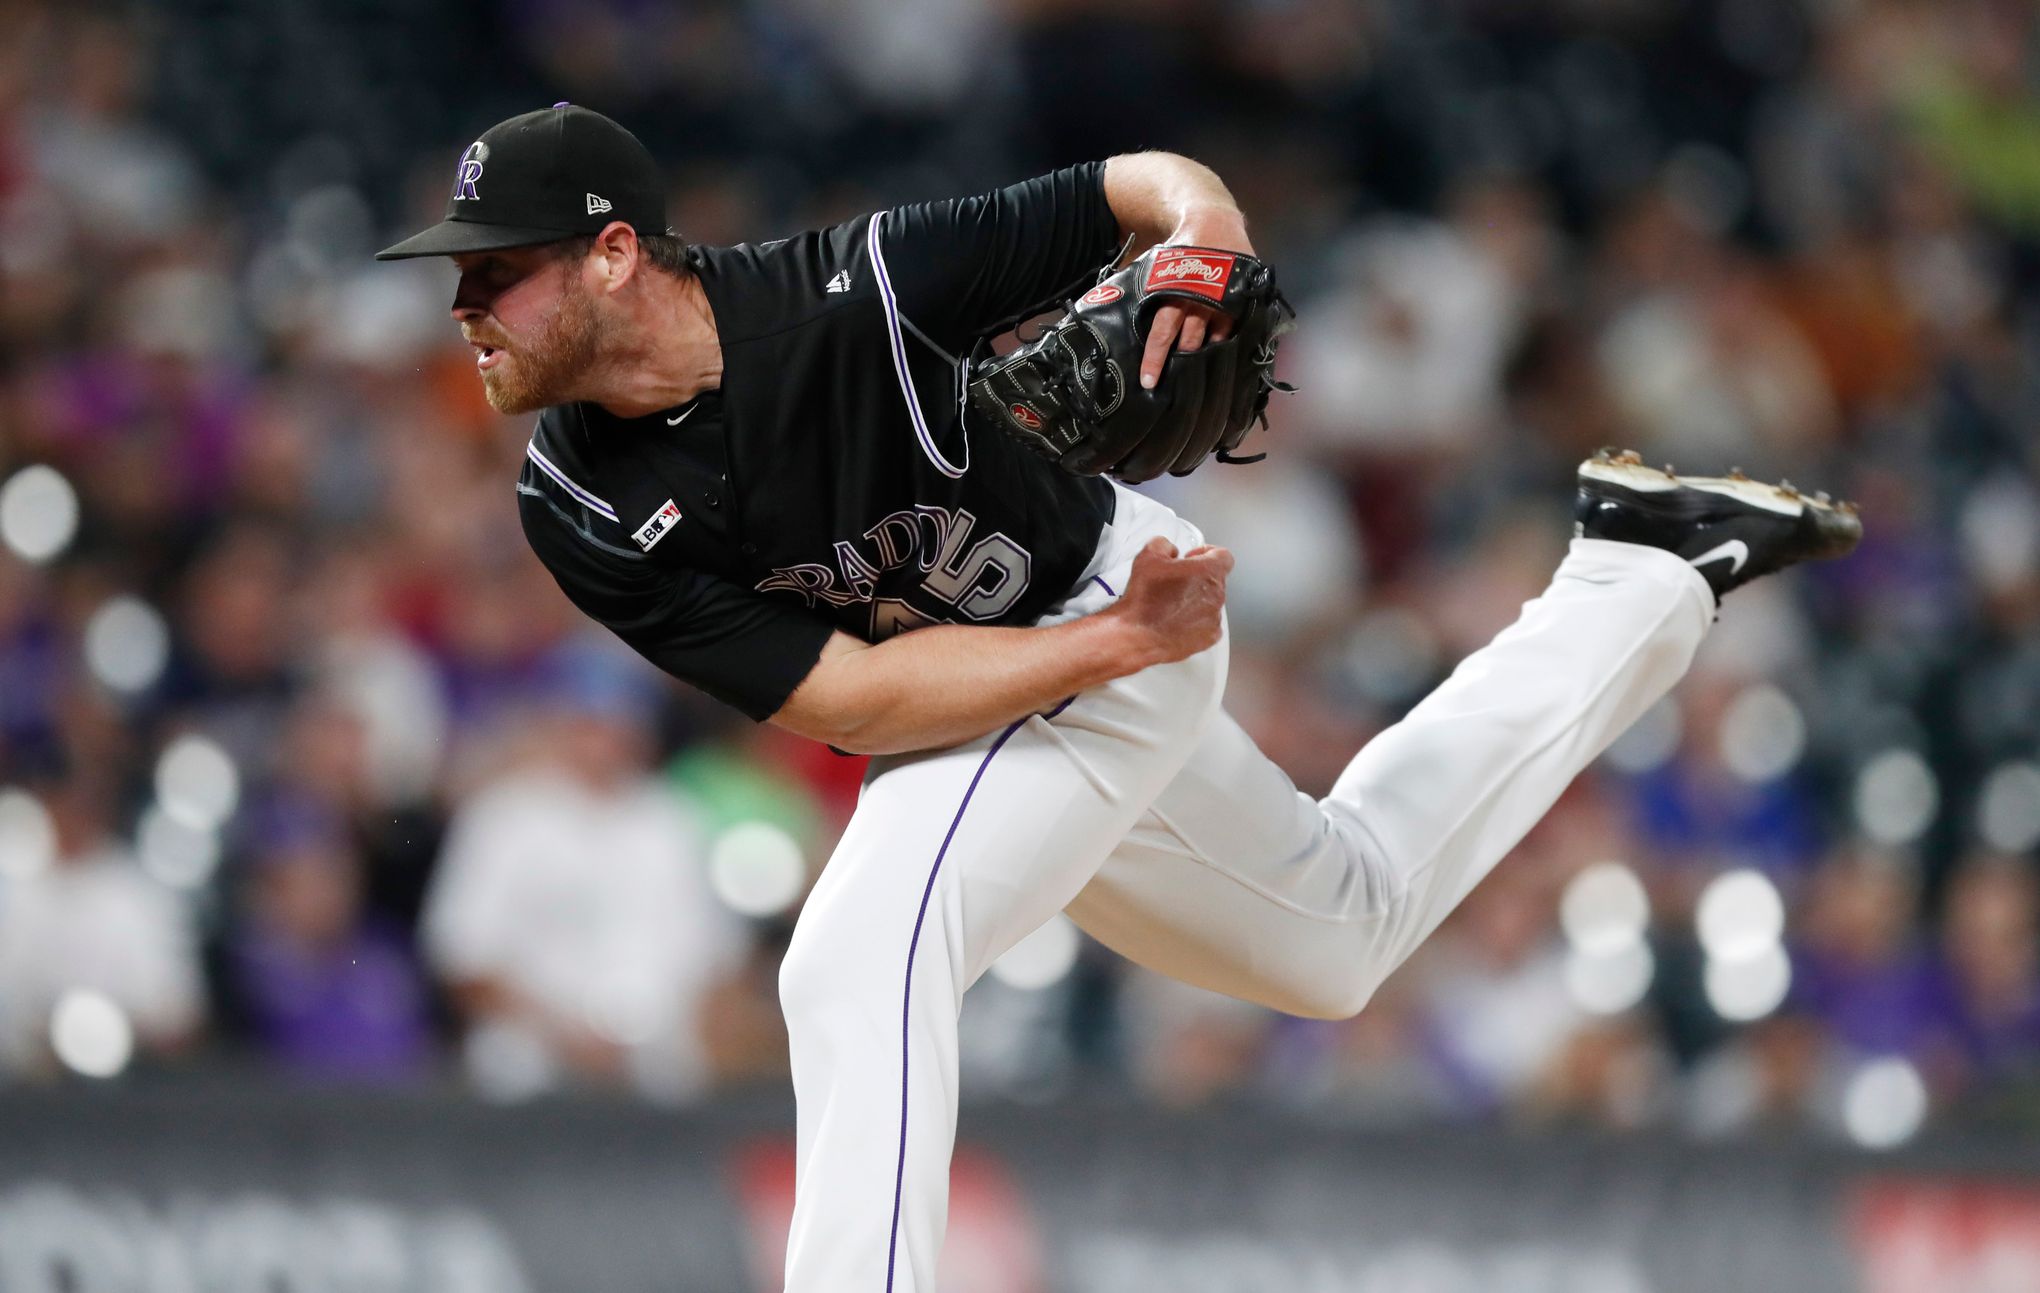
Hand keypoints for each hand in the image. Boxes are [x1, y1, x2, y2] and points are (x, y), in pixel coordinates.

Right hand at [1108, 537, 1232, 663]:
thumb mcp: (1148, 556)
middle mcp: (1217, 595)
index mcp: (1208, 572)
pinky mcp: (1208, 638)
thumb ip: (1164, 544)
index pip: (1223, 556)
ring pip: (1210, 602)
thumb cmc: (1144, 601)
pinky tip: (1175, 620)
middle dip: (1196, 577)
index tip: (1194, 557)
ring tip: (1170, 603)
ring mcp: (1214, 618)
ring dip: (1195, 599)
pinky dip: (1194, 621)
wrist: (1138, 636)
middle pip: (1215, 579)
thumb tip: (1168, 549)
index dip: (1207, 553)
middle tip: (1174, 581)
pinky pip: (1207, 624)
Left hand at [1139, 210, 1255, 390]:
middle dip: (1179, 363)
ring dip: (1202, 357)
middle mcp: (1199, 301)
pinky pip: (1232, 332)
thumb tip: (1110, 303)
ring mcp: (1222, 303)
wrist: (1214, 222)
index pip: (1162, 333)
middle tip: (1172, 383)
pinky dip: (1224, 344)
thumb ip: (1143, 288)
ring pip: (1212, 342)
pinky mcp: (1240, 302)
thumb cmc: (1180, 249)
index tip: (1148, 382)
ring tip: (1195, 375)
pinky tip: (1218, 356)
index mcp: (1174, 293)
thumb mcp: (1157, 266)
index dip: (1154, 359)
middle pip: (1188, 343)